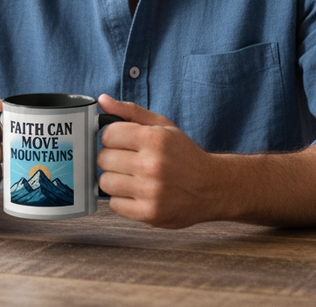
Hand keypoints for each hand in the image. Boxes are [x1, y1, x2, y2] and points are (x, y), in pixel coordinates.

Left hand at [96, 94, 223, 228]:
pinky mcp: (150, 214)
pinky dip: (121, 199)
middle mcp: (152, 165)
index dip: (112, 137)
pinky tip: (136, 193)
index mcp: (155, 139)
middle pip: (103, 158)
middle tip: (127, 160)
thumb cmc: (184, 155)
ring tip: (130, 177)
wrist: (212, 188)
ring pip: (105, 182)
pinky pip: (114, 204)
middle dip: (111, 158)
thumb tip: (103, 100)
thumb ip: (131, 111)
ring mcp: (151, 191)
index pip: (108, 134)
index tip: (122, 141)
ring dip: (114, 179)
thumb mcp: (163, 126)